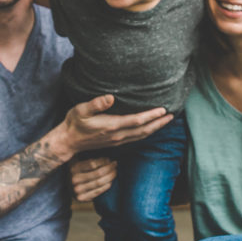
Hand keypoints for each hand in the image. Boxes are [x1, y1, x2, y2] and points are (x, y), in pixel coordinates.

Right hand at [52, 94, 172, 158]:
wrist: (68, 141)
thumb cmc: (74, 123)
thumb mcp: (81, 110)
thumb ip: (95, 104)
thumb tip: (110, 97)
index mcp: (111, 126)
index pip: (136, 121)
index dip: (151, 116)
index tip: (163, 110)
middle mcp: (117, 135)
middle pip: (144, 130)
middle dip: (159, 123)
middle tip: (172, 115)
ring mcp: (117, 140)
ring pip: (142, 136)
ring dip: (155, 128)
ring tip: (166, 121)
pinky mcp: (116, 142)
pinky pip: (136, 138)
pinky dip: (147, 132)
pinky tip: (151, 128)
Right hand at [70, 156, 116, 201]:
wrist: (69, 187)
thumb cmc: (78, 170)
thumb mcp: (78, 160)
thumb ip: (87, 154)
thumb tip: (104, 147)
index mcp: (73, 167)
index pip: (93, 163)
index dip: (104, 161)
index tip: (110, 159)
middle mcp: (74, 179)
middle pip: (98, 173)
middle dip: (110, 168)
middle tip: (115, 164)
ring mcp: (77, 190)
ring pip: (100, 182)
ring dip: (110, 176)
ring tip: (115, 172)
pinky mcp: (81, 198)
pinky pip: (98, 191)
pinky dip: (107, 185)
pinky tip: (110, 181)